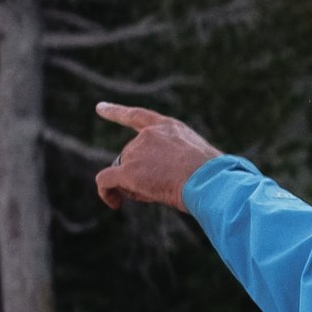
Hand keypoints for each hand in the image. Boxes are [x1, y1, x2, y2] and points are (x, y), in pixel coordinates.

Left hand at [94, 104, 220, 213]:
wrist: (210, 181)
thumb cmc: (212, 176)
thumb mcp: (196, 157)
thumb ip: (174, 159)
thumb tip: (156, 178)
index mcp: (168, 127)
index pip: (137, 116)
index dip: (116, 112)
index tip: (100, 107)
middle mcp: (148, 135)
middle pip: (129, 156)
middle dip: (137, 174)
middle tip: (160, 189)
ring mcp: (136, 152)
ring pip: (122, 172)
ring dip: (133, 186)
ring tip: (158, 194)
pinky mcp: (128, 171)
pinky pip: (106, 181)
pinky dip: (107, 193)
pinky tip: (114, 204)